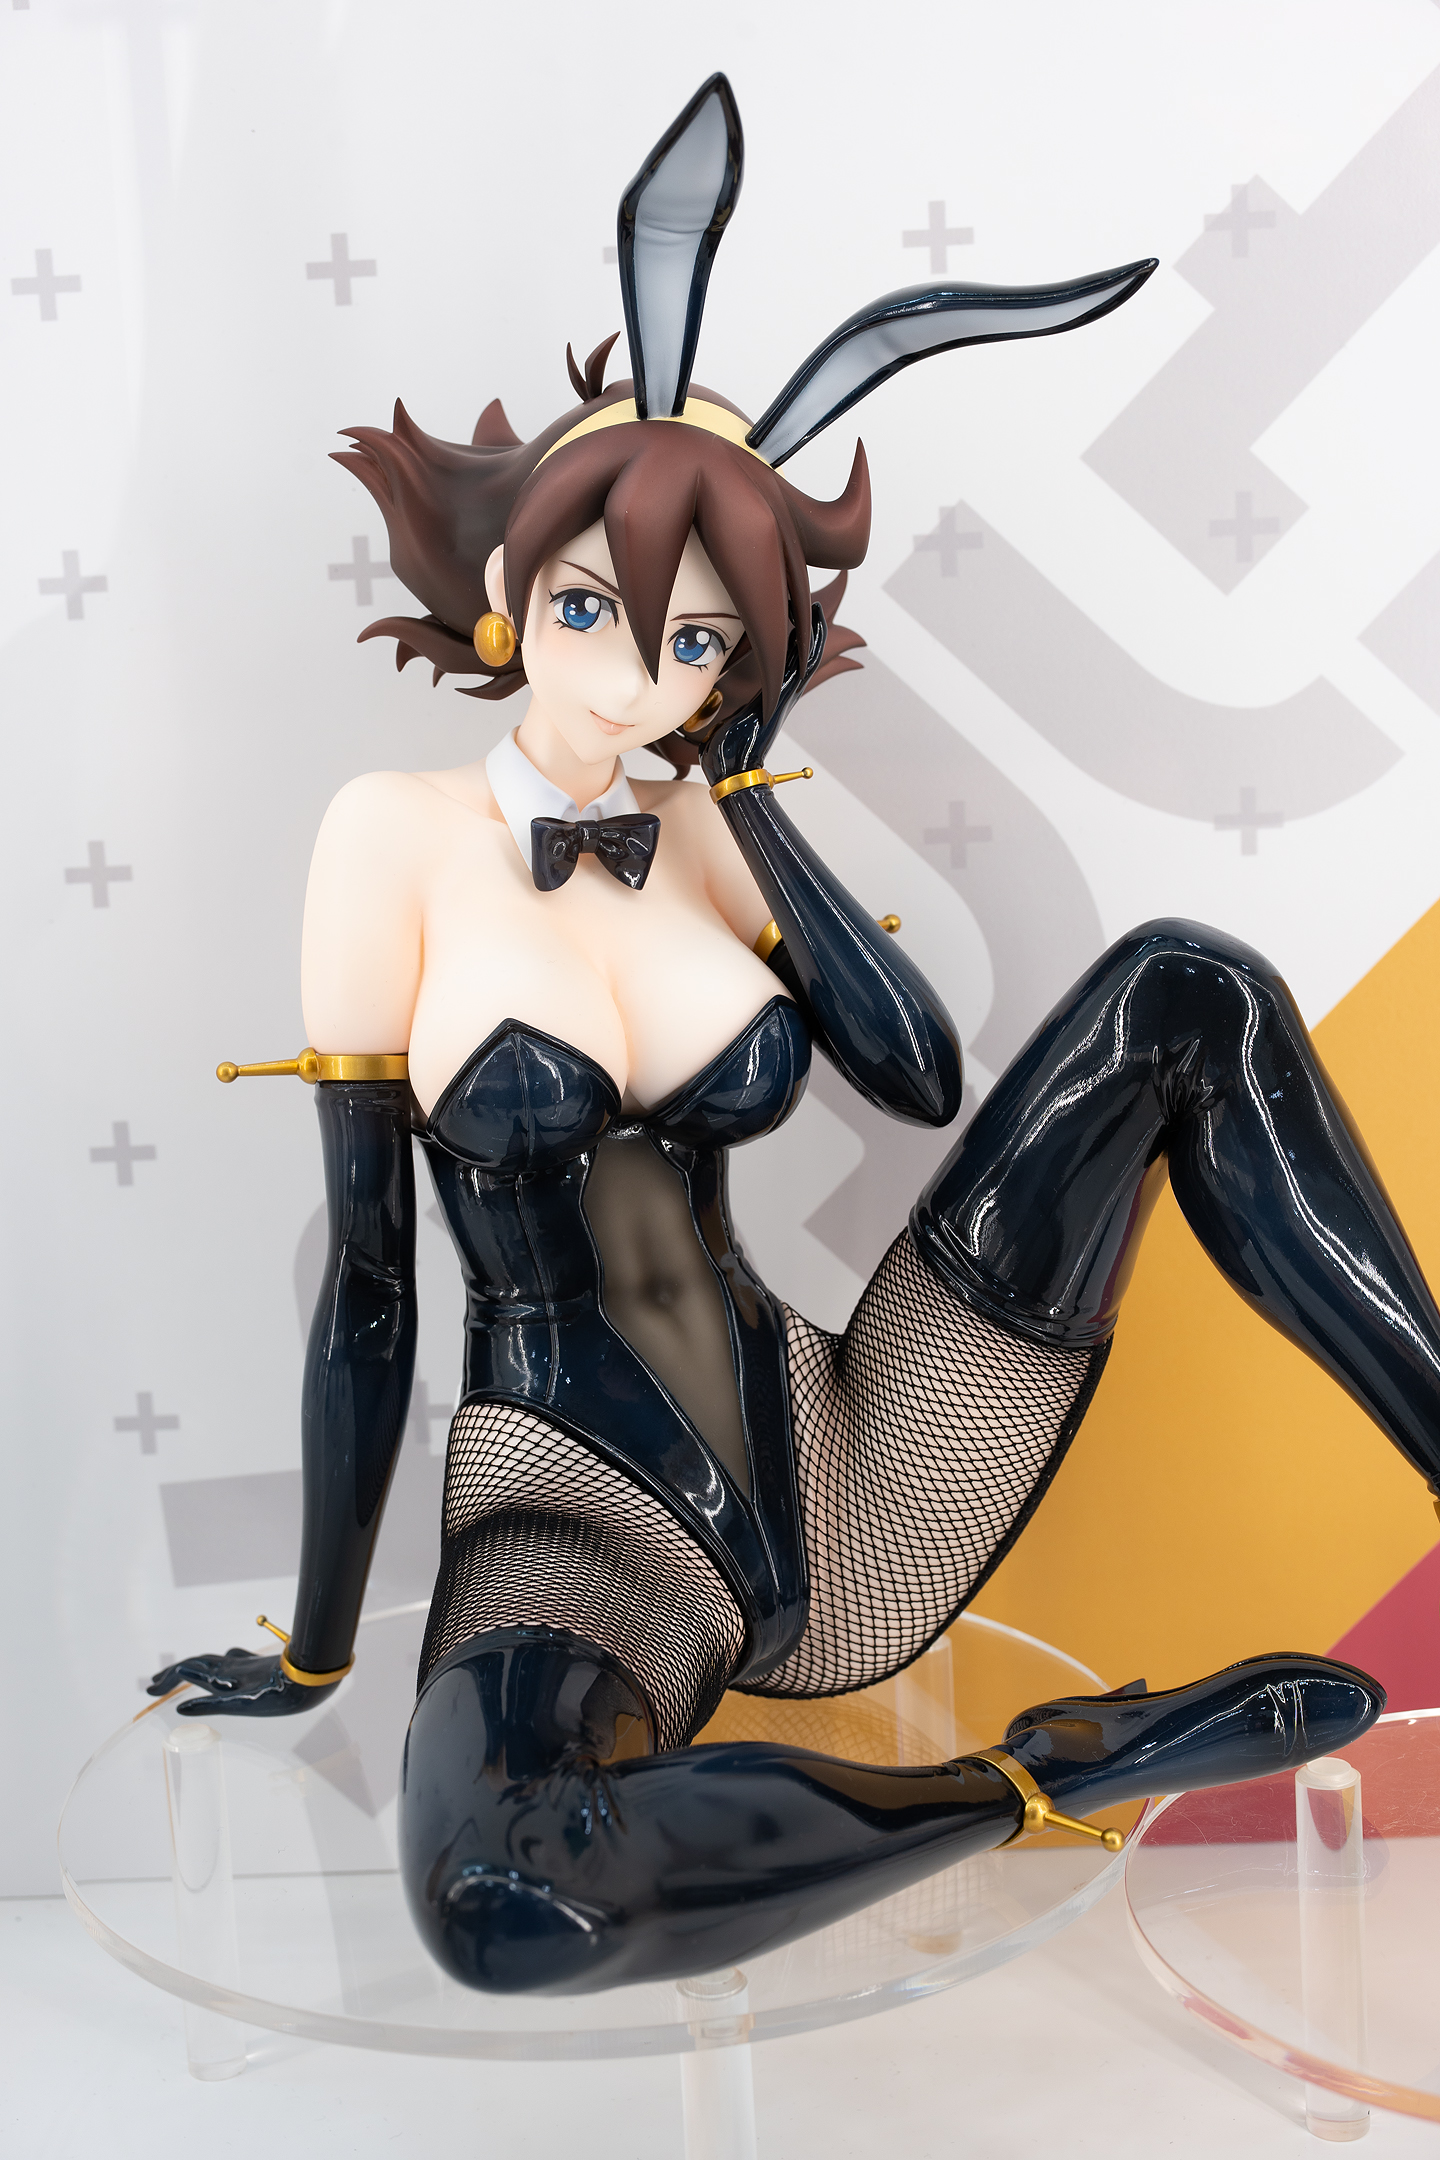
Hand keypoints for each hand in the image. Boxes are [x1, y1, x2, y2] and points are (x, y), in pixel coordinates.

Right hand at [147, 1647, 338, 1717]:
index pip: (187, 1672)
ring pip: (210, 1660)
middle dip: (172, 1674)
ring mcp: (243, 1664)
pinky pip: (230, 1660)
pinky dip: (216, 1663)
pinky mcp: (256, 1665)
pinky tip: (221, 1661)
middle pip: (195, 1664)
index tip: (149, 1691)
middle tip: (154, 1686)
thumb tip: (179, 1709)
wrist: (308, 1678)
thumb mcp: (239, 1706)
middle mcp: (230, 1665)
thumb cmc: (276, 1695)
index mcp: (223, 1674)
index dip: (167, 1680)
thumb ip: (210, 1705)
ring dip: (191, 1667)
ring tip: (177, 1674)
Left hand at [698, 602, 826, 783]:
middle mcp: (778, 693)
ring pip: (801, 659)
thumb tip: (703, 706)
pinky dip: (808, 649)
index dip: (787, 639)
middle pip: (796, 656)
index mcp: (765, 695)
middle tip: (811, 604)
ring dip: (810, 634)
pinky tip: (812, 631)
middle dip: (804, 630)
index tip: (790, 615)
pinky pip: (798, 668)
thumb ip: (717, 708)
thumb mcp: (720, 719)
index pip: (780, 660)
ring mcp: (782, 695)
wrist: (732, 769)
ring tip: (815, 609)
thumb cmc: (723, 750)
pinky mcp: (781, 697)